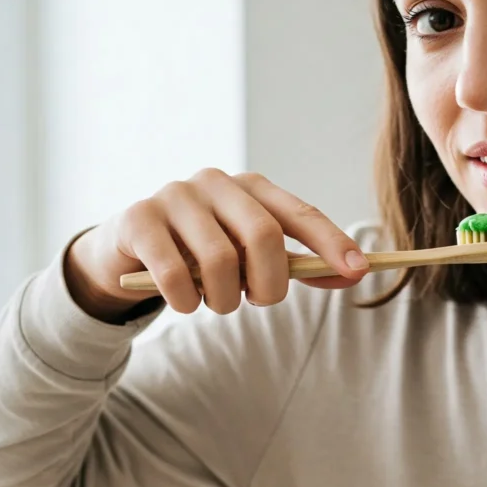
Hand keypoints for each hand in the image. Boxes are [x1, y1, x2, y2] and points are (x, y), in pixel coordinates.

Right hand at [64, 169, 368, 321]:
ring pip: (220, 260)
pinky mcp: (138, 219)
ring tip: (215, 303)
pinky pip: (175, 274)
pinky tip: (184, 303)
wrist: (127, 251)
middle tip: (258, 300)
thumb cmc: (201, 255)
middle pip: (263, 236)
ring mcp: (175, 196)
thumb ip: (294, 264)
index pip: (300, 215)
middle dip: (269, 283)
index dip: (332, 243)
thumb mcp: (248, 257)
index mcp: (251, 187)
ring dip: (224, 300)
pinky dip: (186, 302)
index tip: (359, 271)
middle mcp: (216, 182)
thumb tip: (351, 274)